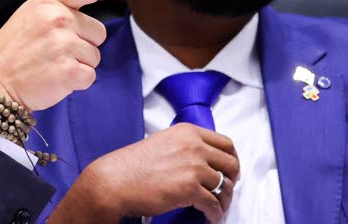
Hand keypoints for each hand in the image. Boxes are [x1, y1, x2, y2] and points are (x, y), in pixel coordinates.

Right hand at [0, 0, 142, 110]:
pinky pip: (90, 76)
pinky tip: (54, 79)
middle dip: (83, 44)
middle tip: (54, 51)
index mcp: (50, 2)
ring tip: (51, 65)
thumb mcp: (28, 11)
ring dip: (78, 64)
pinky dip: (76, 82)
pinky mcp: (68, 72)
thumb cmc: (12, 47)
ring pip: (95, 56)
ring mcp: (63, 46)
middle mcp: (58, 20)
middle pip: (98, 32)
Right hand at [51, 124, 239, 223]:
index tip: (230, 170)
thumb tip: (202, 160)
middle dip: (233, 180)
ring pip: (225, 186)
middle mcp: (195, 146)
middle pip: (231, 163)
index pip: (225, 143)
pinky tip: (210, 219)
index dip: (232, 159)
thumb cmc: (132, 166)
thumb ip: (185, 146)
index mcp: (188, 132)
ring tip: (218, 209)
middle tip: (227, 191)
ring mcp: (194, 166)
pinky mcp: (190, 188)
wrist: (114, 181)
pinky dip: (215, 214)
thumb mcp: (163, 143)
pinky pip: (213, 204)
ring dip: (224, 200)